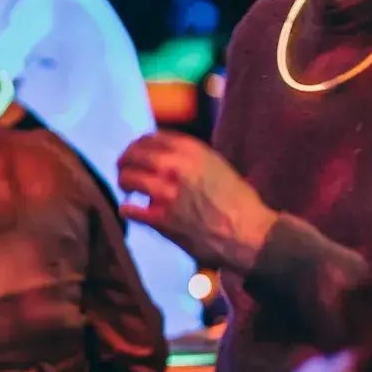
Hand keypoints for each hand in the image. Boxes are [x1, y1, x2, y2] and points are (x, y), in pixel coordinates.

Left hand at [117, 131, 276, 272]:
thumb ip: (190, 157)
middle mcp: (175, 166)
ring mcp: (165, 192)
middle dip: (125, 160)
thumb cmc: (238, 201)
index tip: (136, 151)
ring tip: (127, 187)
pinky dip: (126, 209)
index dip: (139, 145)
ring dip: (124, 181)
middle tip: (123, 168)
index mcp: (191, 150)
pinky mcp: (161, 219)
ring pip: (128, 177)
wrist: (248, 233)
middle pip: (134, 154)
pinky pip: (130, 209)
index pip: (150, 138)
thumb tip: (164, 151)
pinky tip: (128, 209)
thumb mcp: (217, 165)